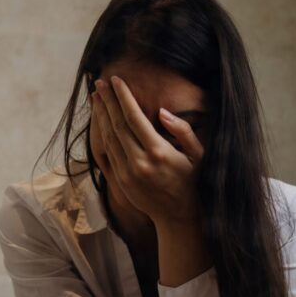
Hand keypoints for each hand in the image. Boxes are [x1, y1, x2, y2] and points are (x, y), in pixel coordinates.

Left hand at [91, 75, 203, 224]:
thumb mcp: (198, 155)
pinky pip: (108, 152)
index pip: (133, 117)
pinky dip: (102, 134)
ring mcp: (127, 173)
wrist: (178, 216)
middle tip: (99, 83)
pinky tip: (101, 122)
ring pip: (108, 138)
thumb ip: (183, 131)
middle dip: (107, 102)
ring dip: (101, 116)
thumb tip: (163, 111)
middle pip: (116, 125)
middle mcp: (139, 162)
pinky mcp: (121, 181)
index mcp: (158, 152)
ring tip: (96, 98)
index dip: (123, 97)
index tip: (116, 80)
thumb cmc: (193, 182)